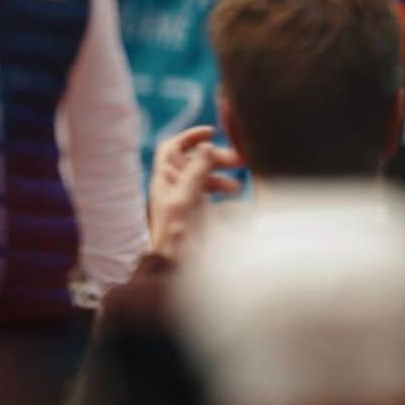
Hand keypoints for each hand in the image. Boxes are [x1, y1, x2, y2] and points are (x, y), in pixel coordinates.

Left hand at [148, 126, 240, 261]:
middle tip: (239, 161)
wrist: (174, 270)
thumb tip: (207, 145)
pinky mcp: (197, 216)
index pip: (172, 148)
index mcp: (165, 179)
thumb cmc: (176, 235)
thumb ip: (197, 172)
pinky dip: (223, 197)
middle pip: (194, 162)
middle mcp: (174, 187)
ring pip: (204, 179)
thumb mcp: (186, 199)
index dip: (190, 137)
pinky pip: (211, 199)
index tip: (213, 133)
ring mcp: (186, 201)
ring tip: (237, 187)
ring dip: (222, 178)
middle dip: (216, 158)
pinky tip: (237, 205)